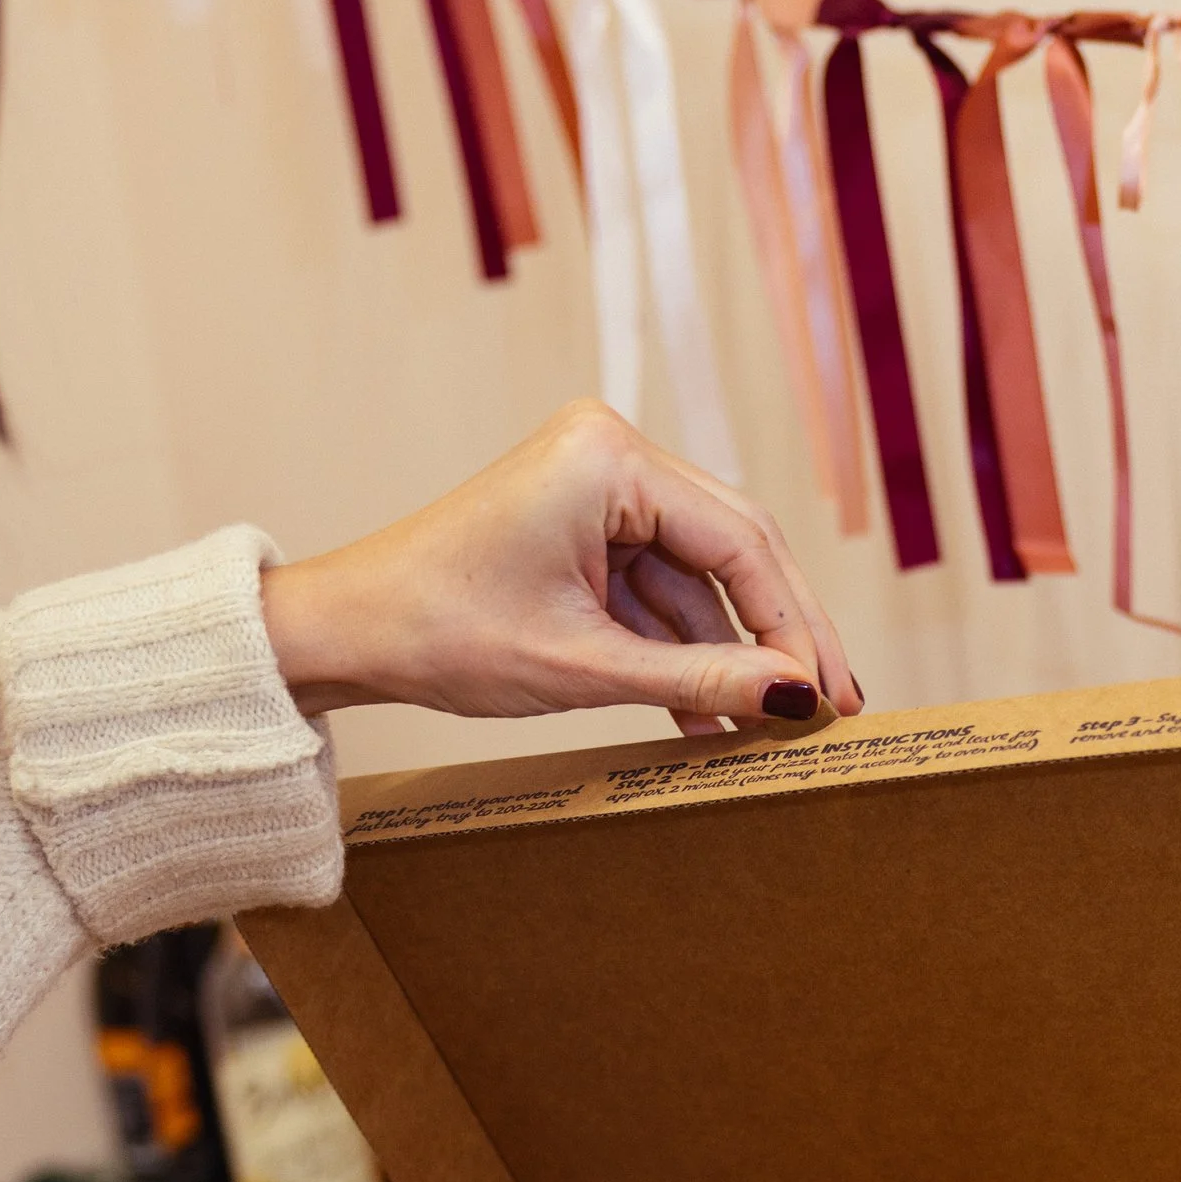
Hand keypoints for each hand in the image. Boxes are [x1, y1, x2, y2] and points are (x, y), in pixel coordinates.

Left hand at [259, 402, 861, 737]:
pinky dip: (682, 646)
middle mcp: (612, 452)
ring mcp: (598, 485)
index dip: (796, 625)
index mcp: (609, 458)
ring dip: (730, 652)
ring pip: (701, 574)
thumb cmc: (441, 632)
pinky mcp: (585, 523)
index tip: (829, 697)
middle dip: (781, 634)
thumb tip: (796, 700)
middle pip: (735, 547)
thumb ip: (701, 677)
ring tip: (767, 729)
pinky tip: (712, 712)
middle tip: (832, 708)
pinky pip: (659, 585)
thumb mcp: (584, 665)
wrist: (348, 631)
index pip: (741, 541)